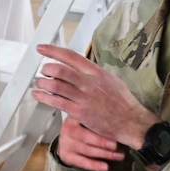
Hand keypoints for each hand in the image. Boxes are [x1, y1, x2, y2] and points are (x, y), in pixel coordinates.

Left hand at [31, 44, 158, 148]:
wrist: (131, 121)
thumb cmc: (122, 102)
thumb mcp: (110, 80)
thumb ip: (93, 73)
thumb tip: (79, 67)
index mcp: (96, 72)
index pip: (71, 56)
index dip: (53, 51)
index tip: (42, 48)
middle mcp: (89, 83)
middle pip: (60, 70)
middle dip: (46, 68)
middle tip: (43, 71)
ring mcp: (83, 97)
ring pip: (55, 85)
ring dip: (42, 83)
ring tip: (40, 83)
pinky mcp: (79, 111)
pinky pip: (56, 102)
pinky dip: (43, 97)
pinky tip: (38, 95)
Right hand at [54, 114, 124, 170]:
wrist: (70, 138)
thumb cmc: (86, 126)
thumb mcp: (90, 118)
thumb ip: (101, 118)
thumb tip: (123, 121)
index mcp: (75, 116)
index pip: (86, 118)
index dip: (99, 124)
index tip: (113, 127)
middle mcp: (67, 129)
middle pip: (84, 136)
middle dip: (102, 142)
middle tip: (116, 145)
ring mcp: (65, 143)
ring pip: (86, 150)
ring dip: (104, 154)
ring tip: (118, 156)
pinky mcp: (66, 155)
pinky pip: (81, 162)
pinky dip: (94, 165)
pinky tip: (105, 167)